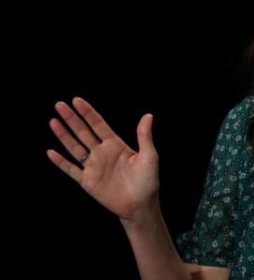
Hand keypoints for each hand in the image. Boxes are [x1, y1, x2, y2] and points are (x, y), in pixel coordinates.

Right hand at [46, 97, 159, 221]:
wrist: (140, 205)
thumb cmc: (148, 181)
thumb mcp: (149, 156)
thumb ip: (144, 137)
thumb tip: (148, 115)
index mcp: (116, 145)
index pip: (98, 124)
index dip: (88, 113)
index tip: (76, 100)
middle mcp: (102, 153)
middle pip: (83, 132)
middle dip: (72, 118)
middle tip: (59, 104)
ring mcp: (93, 166)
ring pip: (74, 147)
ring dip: (63, 135)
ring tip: (53, 121)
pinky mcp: (87, 181)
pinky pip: (71, 169)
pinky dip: (60, 162)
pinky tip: (50, 152)